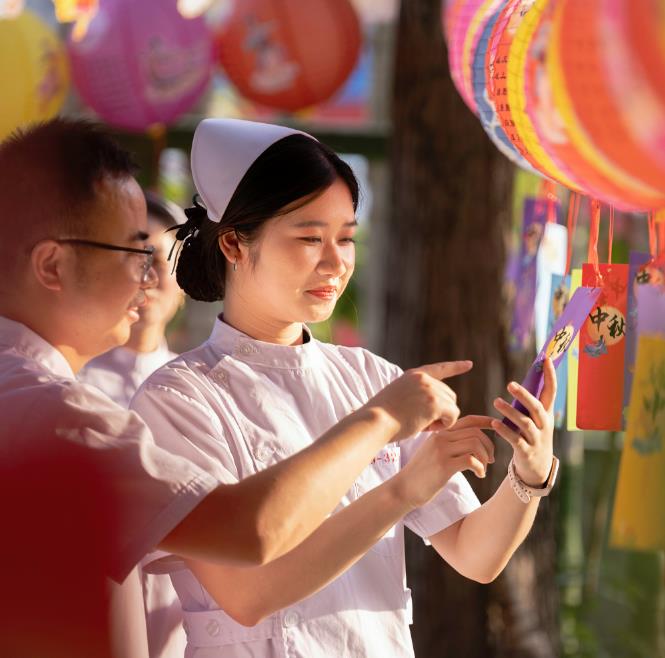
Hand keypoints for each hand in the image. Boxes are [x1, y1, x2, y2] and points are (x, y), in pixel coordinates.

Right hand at [364, 361, 472, 441]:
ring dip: (442, 419)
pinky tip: (427, 428)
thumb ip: (415, 395)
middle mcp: (423, 378)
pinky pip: (452, 416)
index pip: (439, 368)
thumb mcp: (397, 397)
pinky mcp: (435, 403)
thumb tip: (434, 406)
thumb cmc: (380, 417)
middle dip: (442, 411)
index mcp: (413, 375)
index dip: (455, 367)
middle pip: (449, 395)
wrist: (374, 421)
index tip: (469, 364)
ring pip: (452, 406)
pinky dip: (444, 425)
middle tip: (423, 423)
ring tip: (422, 425)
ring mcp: (430, 389)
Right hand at [392, 415, 494, 508]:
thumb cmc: (421, 474)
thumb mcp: (433, 452)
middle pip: (475, 432)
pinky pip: (471, 460)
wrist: (403, 488)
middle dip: (489, 445)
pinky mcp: (444, 465)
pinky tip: (479, 475)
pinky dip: (480, 467)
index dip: (485, 421)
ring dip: (485, 457)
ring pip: (475, 443)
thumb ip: (449, 444)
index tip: (497, 427)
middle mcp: (440, 438)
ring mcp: (441, 450)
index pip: (467, 420)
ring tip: (484, 468)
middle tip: (490, 459)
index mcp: (439, 433)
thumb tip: (473, 442)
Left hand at [491, 358, 556, 486]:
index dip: (550, 375)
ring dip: (510, 412)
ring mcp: (537, 440)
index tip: (546, 358)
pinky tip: (494, 424)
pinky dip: (505, 431)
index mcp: (547, 414)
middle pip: (537, 408)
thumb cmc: (532, 437)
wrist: (536, 469)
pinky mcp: (526, 452)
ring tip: (496, 402)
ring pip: (525, 424)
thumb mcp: (535, 420)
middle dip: (524, 395)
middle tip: (510, 384)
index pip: (551, 392)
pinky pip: (515, 440)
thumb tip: (517, 381)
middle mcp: (544, 426)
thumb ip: (528, 404)